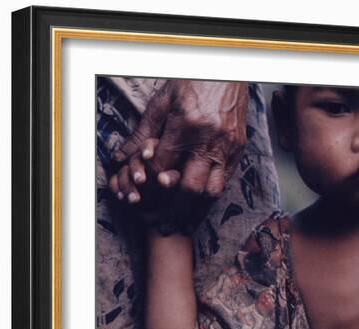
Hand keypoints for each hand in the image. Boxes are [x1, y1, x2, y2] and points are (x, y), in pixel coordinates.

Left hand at [112, 80, 247, 226]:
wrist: (229, 71)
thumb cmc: (193, 82)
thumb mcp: (162, 102)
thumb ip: (141, 132)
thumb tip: (119, 157)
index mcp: (186, 126)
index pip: (163, 167)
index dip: (151, 186)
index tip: (144, 198)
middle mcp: (209, 140)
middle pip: (189, 188)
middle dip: (174, 211)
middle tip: (164, 227)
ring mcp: (227, 147)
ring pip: (212, 191)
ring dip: (196, 212)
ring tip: (184, 225)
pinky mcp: (239, 149)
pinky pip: (225, 181)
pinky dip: (211, 197)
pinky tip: (201, 206)